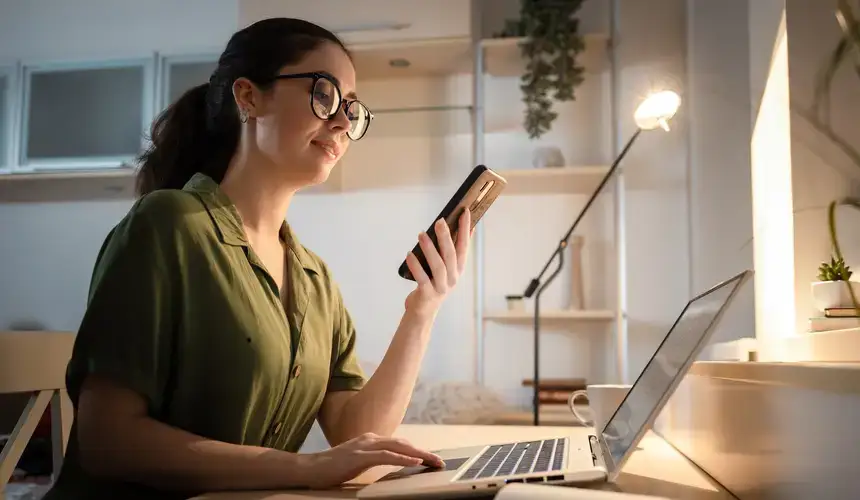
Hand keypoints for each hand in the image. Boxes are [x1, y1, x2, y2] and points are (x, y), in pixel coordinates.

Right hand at [300, 432, 443, 488]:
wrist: (310, 469)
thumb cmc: (333, 469)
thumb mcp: (358, 463)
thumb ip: (373, 460)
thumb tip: (390, 466)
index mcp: (371, 440)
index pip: (400, 444)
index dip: (417, 451)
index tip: (432, 460)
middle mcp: (370, 439)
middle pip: (403, 444)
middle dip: (423, 452)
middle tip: (440, 461)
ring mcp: (365, 445)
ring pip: (398, 447)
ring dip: (419, 455)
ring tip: (433, 462)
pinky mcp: (359, 455)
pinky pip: (386, 456)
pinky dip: (402, 459)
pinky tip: (414, 463)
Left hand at [404, 208, 472, 316]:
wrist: (423, 311)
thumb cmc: (433, 284)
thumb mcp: (445, 269)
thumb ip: (449, 251)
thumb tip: (452, 226)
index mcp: (458, 269)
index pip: (464, 246)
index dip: (465, 229)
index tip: (465, 212)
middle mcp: (453, 278)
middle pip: (451, 254)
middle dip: (446, 236)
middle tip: (439, 221)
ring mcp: (441, 287)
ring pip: (437, 265)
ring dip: (429, 248)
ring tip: (421, 234)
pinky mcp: (427, 294)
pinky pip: (422, 278)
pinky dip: (415, 265)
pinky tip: (408, 254)